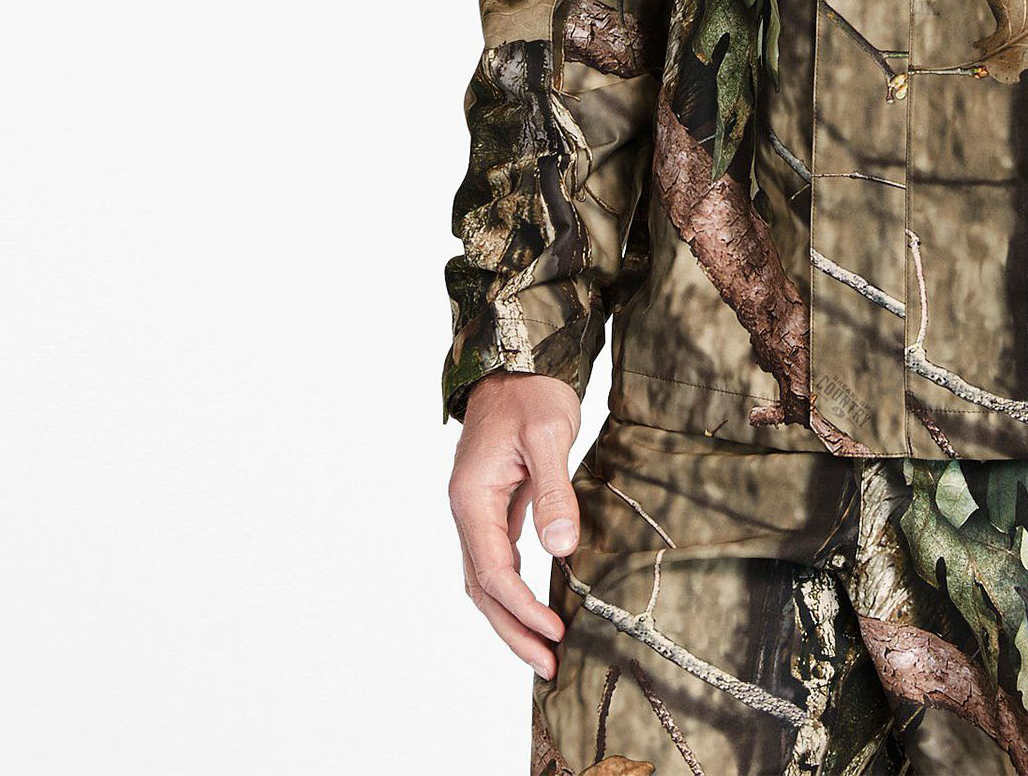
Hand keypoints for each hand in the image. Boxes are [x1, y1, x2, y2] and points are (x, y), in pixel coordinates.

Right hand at [448, 370, 582, 677]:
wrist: (518, 360)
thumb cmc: (533, 393)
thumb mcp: (550, 434)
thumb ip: (553, 490)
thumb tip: (559, 547)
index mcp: (473, 498)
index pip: (495, 572)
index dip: (524, 608)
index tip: (555, 632)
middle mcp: (467, 511)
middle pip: (482, 589)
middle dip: (513, 631)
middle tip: (548, 667)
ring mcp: (478, 510)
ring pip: (486, 579)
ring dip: (511, 617)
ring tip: (544, 651)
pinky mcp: (494, 505)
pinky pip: (498, 559)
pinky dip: (515, 590)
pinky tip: (539, 604)